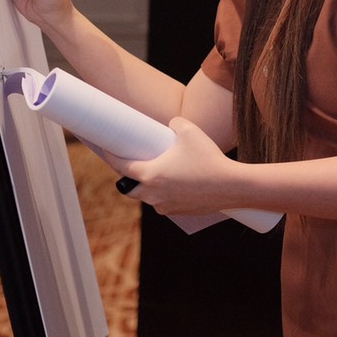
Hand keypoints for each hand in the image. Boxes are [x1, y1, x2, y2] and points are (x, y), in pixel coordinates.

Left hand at [103, 117, 237, 217]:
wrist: (232, 185)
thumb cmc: (208, 158)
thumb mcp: (189, 130)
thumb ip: (173, 123)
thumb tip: (170, 125)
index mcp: (151, 175)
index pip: (122, 167)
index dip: (111, 157)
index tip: (105, 149)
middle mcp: (153, 194)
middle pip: (130, 188)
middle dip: (128, 177)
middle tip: (133, 162)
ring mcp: (165, 206)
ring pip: (148, 196)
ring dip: (147, 186)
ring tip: (157, 172)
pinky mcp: (178, 212)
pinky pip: (164, 203)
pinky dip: (164, 194)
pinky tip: (173, 184)